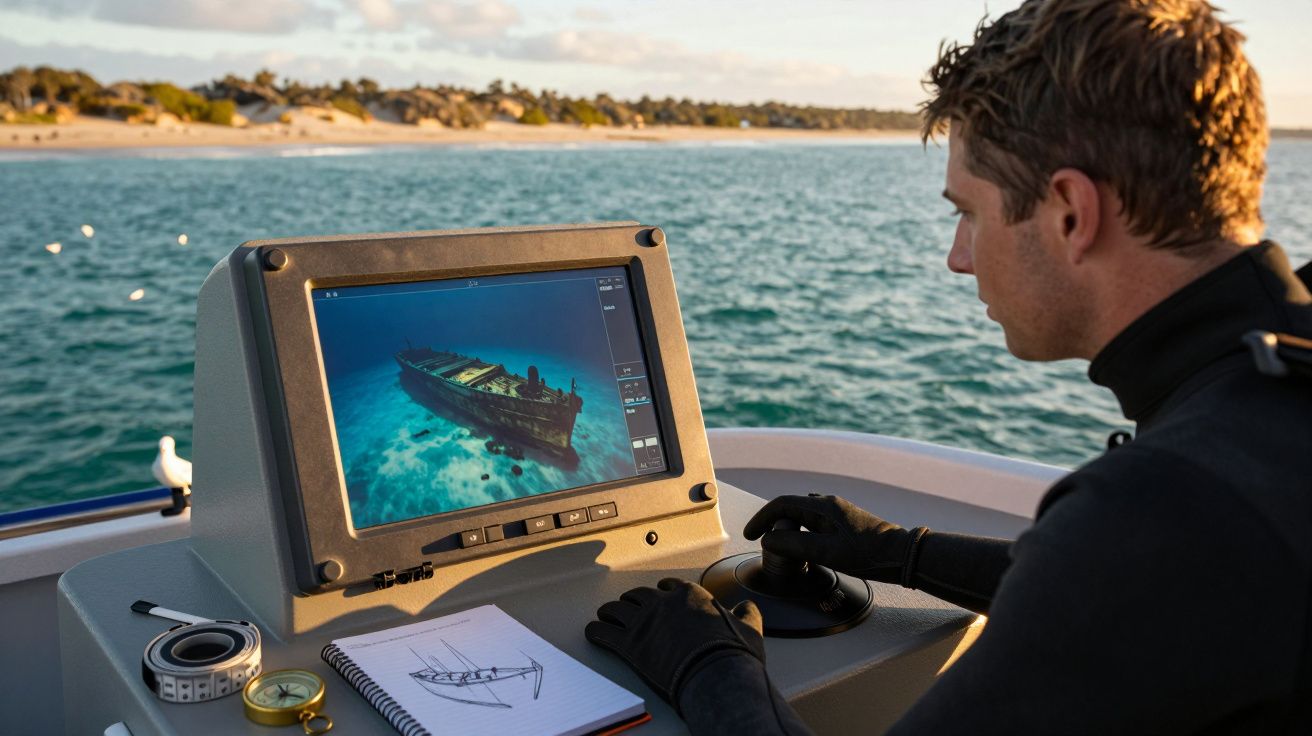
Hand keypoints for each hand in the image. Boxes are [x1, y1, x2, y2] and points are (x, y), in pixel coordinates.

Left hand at [585, 578, 764, 710]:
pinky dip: (597, 632)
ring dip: (610, 612)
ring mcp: (644, 623)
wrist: (716, 675)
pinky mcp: (630, 645)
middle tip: (628, 606)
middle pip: (639, 595)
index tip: (659, 594)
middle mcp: (663, 603)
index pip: (670, 586)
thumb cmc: (732, 653)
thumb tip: (747, 608)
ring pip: (618, 609)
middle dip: (632, 600)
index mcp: (690, 596)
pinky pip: (605, 633)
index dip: (663, 591)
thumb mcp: (749, 628)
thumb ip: (745, 614)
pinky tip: (593, 632)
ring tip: (604, 615)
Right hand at [743, 494, 925, 585]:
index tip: (750, 535)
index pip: (781, 504)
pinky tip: (803, 547)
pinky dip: (800, 531)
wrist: (901, 555)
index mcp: (822, 506)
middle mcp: (828, 504)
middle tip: (764, 544)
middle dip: (772, 524)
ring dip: (787, 528)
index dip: (761, 519)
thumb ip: (794, 544)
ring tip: (780, 547)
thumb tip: (768, 540)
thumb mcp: (826, 552)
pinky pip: (813, 522)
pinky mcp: (844, 523)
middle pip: (790, 508)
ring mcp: (837, 513)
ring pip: (802, 515)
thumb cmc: (867, 554)